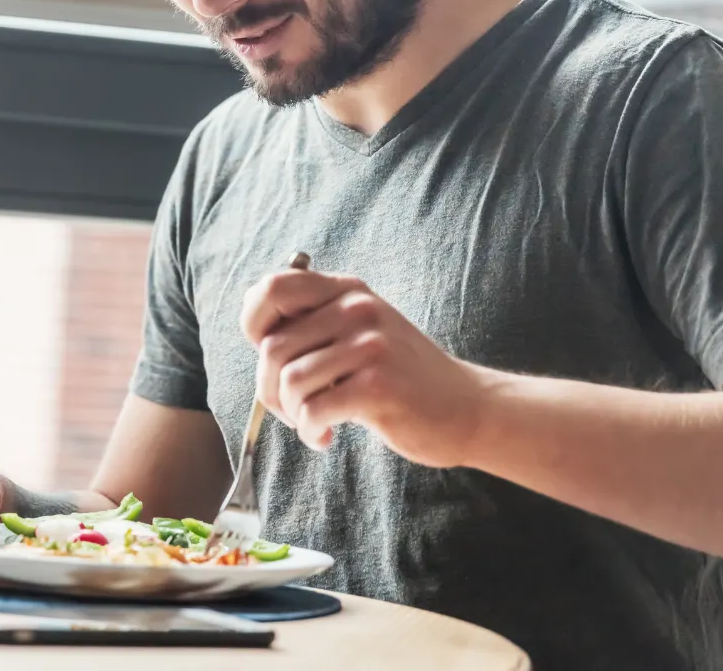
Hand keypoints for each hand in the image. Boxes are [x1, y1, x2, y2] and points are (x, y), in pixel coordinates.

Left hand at [241, 267, 486, 465]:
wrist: (467, 407)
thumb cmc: (401, 375)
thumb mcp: (360, 330)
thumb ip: (316, 322)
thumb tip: (256, 329)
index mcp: (346, 289)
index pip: (273, 287)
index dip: (254, 323)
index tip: (269, 357)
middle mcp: (356, 308)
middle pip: (273, 346)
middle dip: (269, 388)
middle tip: (291, 409)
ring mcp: (369, 344)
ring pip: (289, 381)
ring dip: (291, 414)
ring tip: (312, 422)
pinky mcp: (378, 385)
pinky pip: (312, 410)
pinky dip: (309, 431)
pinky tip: (325, 436)